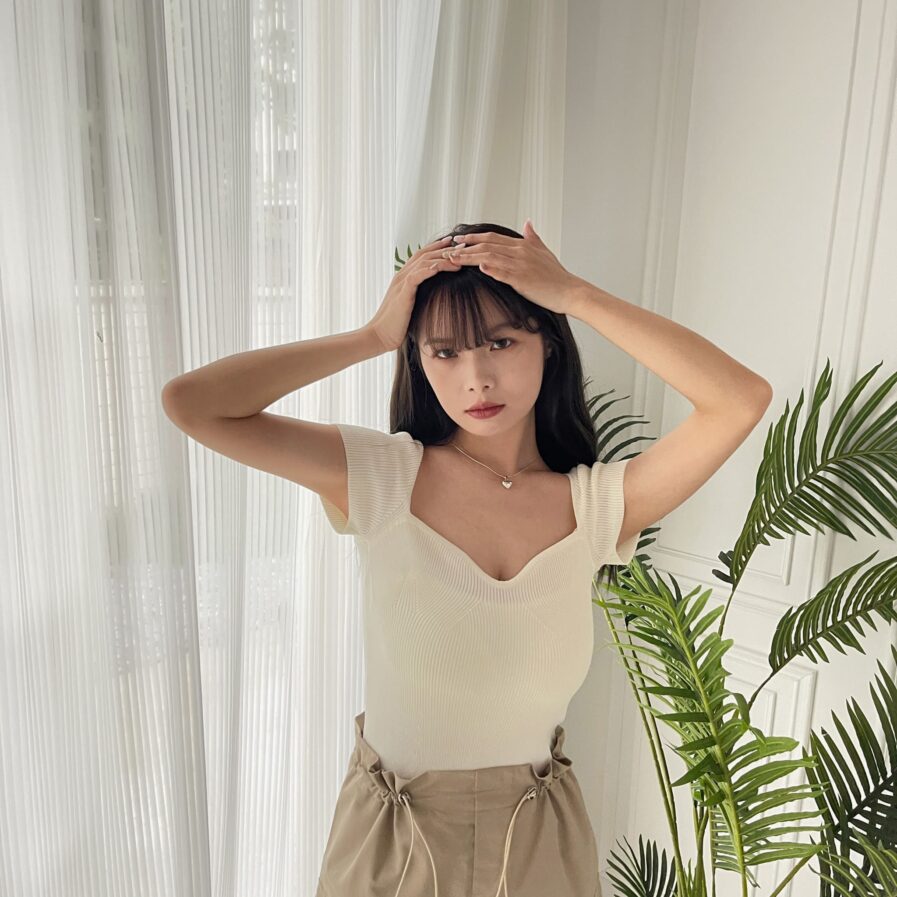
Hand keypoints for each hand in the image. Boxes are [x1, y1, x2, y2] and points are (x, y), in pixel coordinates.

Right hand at [364, 236, 462, 351]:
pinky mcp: (402, 292)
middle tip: (463, 245)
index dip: (438, 248)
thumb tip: (435, 297)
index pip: (422, 255)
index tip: (454, 244)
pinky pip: (416, 275)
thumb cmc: (396, 325)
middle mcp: (402, 276)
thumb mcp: (410, 307)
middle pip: (425, 254)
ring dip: (443, 259)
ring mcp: (401, 282)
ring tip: (459, 259)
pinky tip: (441, 267)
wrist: (379, 335)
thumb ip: (420, 297)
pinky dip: (429, 269)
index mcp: (404, 277)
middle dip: (444, 248)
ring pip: (423, 262)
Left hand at [441, 219, 582, 313]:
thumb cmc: (556, 276)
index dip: (474, 237)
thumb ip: (533, 237)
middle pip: (487, 245)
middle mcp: (520, 252)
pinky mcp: (523, 280)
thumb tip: (527, 223)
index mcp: (522, 246)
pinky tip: (479, 267)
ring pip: (491, 257)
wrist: (570, 291)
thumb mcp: (544, 252)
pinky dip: (491, 269)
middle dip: (465, 246)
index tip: (458, 239)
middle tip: (447, 248)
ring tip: (453, 259)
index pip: (492, 238)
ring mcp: (521, 265)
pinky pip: (504, 272)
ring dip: (470, 257)